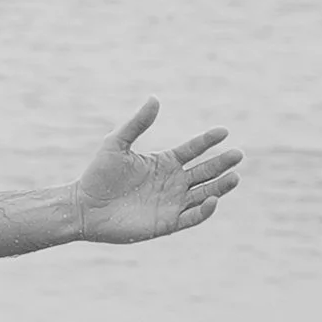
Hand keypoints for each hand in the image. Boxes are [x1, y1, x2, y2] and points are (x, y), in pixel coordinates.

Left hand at [72, 98, 241, 243]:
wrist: (84, 207)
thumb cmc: (98, 174)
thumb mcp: (116, 143)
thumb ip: (137, 123)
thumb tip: (154, 98)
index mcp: (164, 162)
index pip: (193, 149)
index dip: (208, 141)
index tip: (223, 131)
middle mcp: (172, 182)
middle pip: (205, 171)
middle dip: (222, 163)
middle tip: (237, 154)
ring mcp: (171, 203)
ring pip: (204, 193)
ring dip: (220, 186)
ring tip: (235, 176)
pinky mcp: (167, 223)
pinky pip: (192, 217)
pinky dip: (205, 210)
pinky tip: (213, 199)